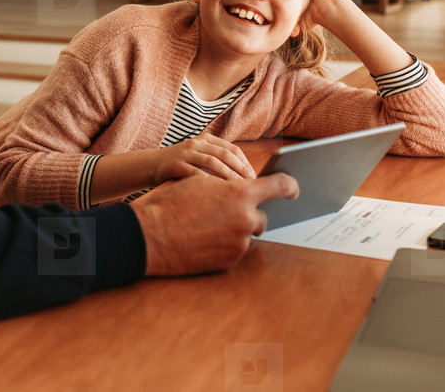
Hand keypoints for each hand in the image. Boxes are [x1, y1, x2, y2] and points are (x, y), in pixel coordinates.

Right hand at [131, 173, 299, 275]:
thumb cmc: (171, 203)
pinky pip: (235, 250)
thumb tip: (244, 185)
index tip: (293, 189)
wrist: (150, 236)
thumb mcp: (201, 182)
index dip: (290, 186)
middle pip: (262, 216)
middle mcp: (246, 219)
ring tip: (207, 226)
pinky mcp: (230, 262)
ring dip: (235, 230)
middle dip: (248, 214)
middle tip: (227, 212)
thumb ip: (229, 184)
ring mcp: (240, 243)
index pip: (279, 186)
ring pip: (247, 234)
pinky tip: (204, 240)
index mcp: (241, 194)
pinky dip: (225, 245)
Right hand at [151, 135, 255, 184]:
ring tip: (237, 189)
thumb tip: (245, 177)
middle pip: (224, 154)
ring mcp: (185, 153)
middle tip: (250, 184)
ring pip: (212, 162)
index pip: (231, 149)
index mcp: (206, 139)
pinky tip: (216, 194)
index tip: (253, 176)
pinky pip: (195, 173)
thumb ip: (217, 161)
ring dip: (227, 176)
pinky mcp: (175, 164)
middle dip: (240, 169)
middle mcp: (196, 143)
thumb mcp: (199, 156)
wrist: (152, 165)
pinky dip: (208, 183)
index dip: (245, 163)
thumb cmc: (181, 165)